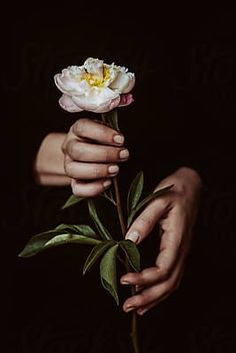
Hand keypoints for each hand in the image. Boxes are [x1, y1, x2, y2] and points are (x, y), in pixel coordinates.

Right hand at [62, 118, 128, 196]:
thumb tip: (122, 143)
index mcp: (77, 131)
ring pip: (73, 170)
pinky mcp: (74, 183)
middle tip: (123, 155)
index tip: (120, 140)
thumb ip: (112, 136)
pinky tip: (108, 183)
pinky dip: (93, 188)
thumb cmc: (105, 143)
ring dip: (97, 171)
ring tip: (116, 169)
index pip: (82, 128)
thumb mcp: (107, 134)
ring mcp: (69, 166)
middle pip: (77, 151)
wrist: (93, 158)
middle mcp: (70, 147)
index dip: (102, 133)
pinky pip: (77, 189)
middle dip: (104, 154)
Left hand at [120, 167, 201, 314]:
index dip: (144, 278)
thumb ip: (144, 220)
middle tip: (127, 306)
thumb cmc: (174, 191)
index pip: (163, 268)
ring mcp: (181, 252)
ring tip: (136, 308)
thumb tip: (129, 240)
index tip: (124, 279)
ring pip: (172, 284)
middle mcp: (182, 250)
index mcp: (177, 239)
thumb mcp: (158, 200)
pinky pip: (171, 277)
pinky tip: (148, 296)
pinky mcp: (177, 251)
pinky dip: (159, 291)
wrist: (190, 187)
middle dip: (148, 297)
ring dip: (154, 298)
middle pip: (169, 283)